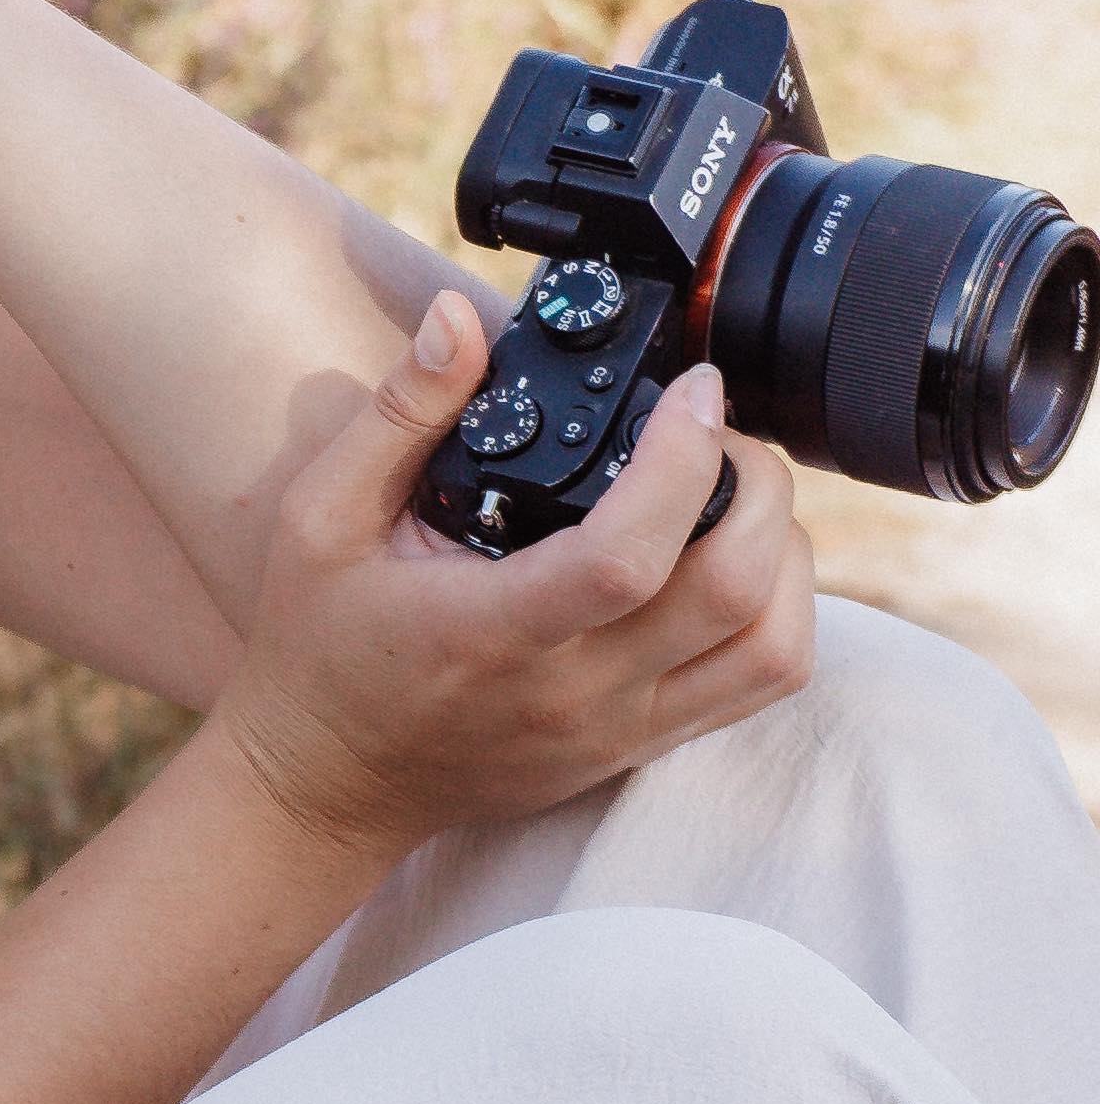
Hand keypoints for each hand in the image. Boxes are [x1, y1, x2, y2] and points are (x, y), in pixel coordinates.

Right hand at [212, 294, 817, 863]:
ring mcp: (619, 728)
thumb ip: (399, 412)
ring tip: (733, 497)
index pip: (629, 553)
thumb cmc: (320, 647)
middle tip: (714, 432)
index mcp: (494, 629)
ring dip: (782, 553)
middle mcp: (575, 690)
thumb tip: (461, 318)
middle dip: (757, 483)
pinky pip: (760, 683)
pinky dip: (778, 610)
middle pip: (738, 589)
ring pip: (774, 645)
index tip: (692, 389)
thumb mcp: (323, 516)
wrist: (324, 784)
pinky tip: (730, 561)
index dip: (686, 456)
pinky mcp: (641, 747)